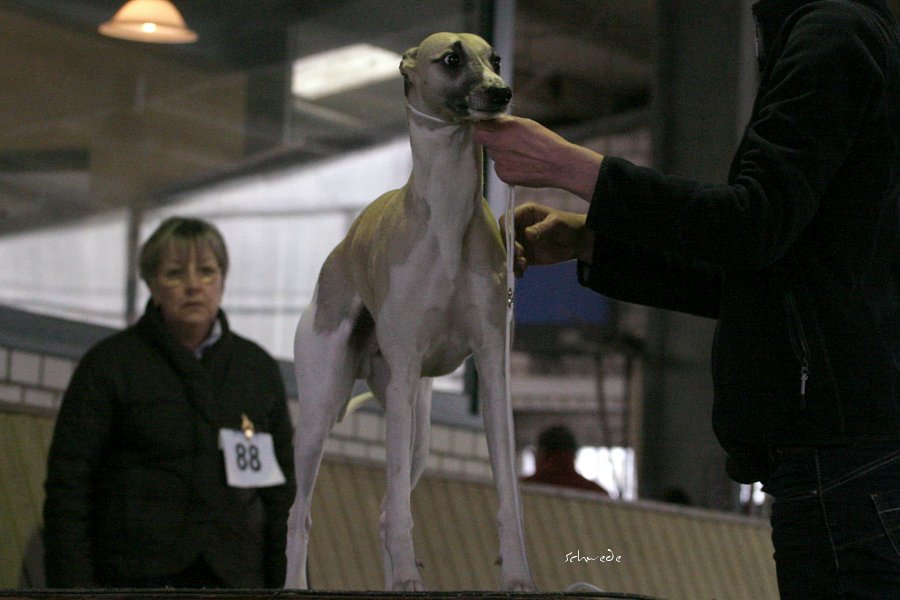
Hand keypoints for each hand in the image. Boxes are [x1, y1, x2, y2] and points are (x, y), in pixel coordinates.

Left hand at [474, 115, 603, 201]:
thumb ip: (506, 124)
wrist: (559, 164)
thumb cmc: (545, 142)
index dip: (482, 128)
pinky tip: (523, 165)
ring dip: (502, 154)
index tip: (487, 128)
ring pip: (494, 156)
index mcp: (503, 130)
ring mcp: (500, 163)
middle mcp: (498, 146)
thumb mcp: (526, 124)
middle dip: (493, 141)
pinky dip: (508, 167)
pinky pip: (500, 169)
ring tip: (521, 155)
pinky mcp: (505, 176)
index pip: (478, 129)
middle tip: (509, 142)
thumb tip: (493, 122)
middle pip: (486, 143)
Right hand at [500, 202, 593, 275]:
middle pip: (504, 237)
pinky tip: (521, 273)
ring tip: (523, 265)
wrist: (578, 242)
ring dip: (512, 259)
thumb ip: (542, 227)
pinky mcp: (526, 256)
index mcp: (525, 213)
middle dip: (509, 246)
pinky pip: (516, 262)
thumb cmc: (568, 225)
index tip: (512, 239)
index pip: (507, 219)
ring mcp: (522, 242)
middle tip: (520, 253)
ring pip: (508, 251)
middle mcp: (519, 227)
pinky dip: (517, 268)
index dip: (505, 229)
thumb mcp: (556, 223)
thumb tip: (527, 234)